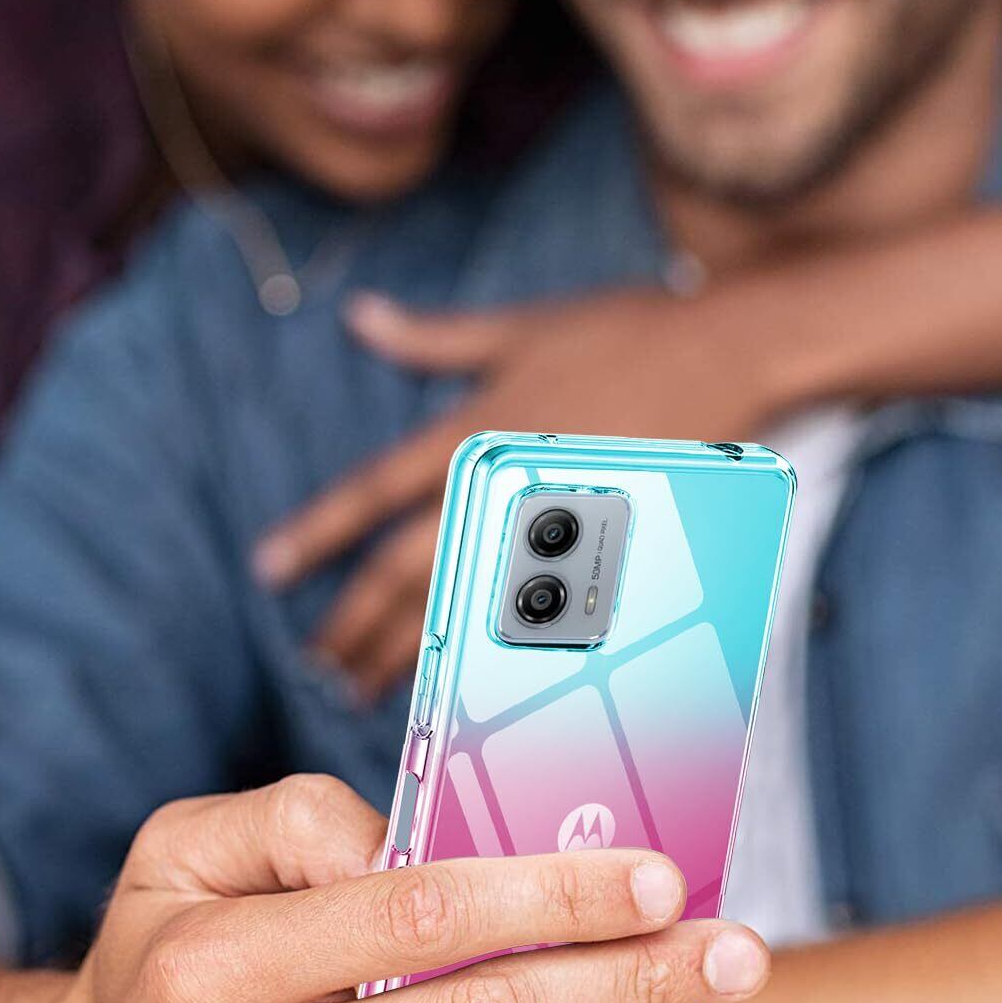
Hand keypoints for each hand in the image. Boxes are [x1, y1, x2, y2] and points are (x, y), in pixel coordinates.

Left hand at [255, 285, 777, 695]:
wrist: (730, 356)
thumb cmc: (626, 334)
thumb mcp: (518, 328)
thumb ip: (435, 337)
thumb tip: (364, 317)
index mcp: (474, 431)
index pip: (375, 494)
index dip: (318, 534)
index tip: (271, 569)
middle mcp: (500, 486)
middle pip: (407, 571)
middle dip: (356, 623)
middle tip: (319, 663)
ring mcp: (550, 527)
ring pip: (461, 605)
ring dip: (406, 649)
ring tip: (366, 685)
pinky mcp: (599, 554)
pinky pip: (528, 618)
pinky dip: (485, 651)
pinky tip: (464, 679)